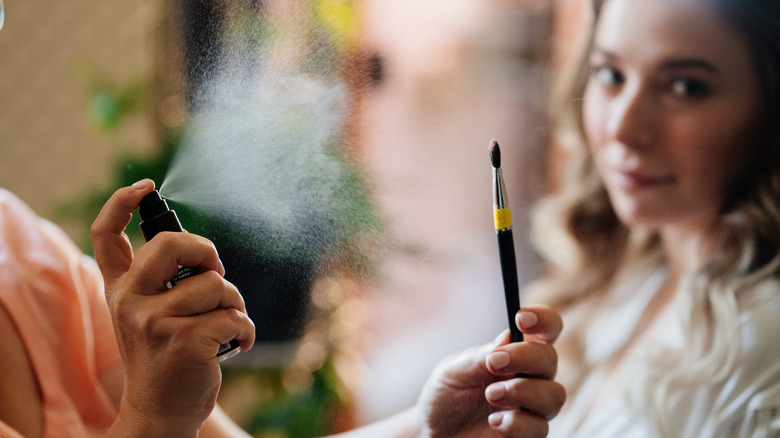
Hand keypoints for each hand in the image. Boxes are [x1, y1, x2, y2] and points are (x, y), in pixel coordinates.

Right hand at [91, 179, 254, 436]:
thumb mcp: (147, 316)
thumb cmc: (164, 357)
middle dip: (206, 251)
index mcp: (120, 290)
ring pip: (216, 285)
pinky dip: (245, 330)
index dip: (122, 202)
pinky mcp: (185, 341)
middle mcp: (130, 302)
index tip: (146, 185)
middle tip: (216, 272)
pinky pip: (234, 316)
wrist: (160, 412)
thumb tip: (203, 252)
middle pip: (170, 244)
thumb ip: (160, 283)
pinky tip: (236, 344)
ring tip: (224, 325)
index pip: (106, 236)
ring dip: (233, 303)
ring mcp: (155, 322)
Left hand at [415, 305, 563, 437]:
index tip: (521, 317)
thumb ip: (481, 355)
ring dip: (523, 391)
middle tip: (494, 363)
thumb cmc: (446, 396)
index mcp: (516, 354)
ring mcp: (532, 408)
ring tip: (490, 395)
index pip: (545, 331)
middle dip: (526, 357)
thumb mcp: (454, 370)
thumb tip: (509, 336)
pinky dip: (517, 423)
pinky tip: (494, 421)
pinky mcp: (529, 435)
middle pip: (550, 359)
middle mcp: (530, 378)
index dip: (543, 319)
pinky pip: (540, 428)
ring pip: (554, 395)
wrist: (434, 434)